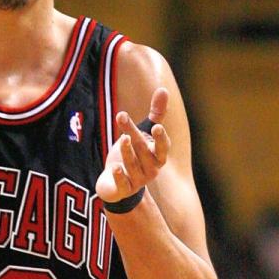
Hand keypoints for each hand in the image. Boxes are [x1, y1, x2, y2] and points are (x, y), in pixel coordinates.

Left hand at [95, 87, 169, 204]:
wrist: (119, 185)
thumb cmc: (135, 155)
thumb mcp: (144, 134)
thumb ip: (155, 115)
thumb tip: (163, 89)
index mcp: (157, 156)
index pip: (162, 148)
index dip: (161, 139)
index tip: (157, 127)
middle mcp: (151, 170)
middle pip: (143, 151)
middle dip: (134, 134)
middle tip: (122, 115)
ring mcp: (138, 181)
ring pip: (133, 166)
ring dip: (128, 153)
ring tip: (122, 138)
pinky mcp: (124, 189)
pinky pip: (123, 184)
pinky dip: (119, 176)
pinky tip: (114, 167)